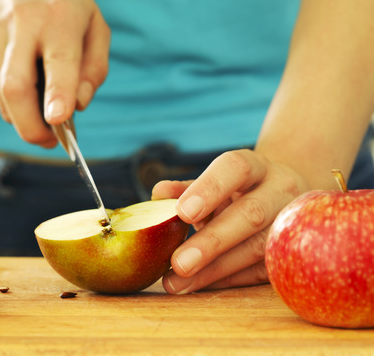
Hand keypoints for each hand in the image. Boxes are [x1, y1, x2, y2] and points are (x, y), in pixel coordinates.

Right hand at [0, 0, 109, 146]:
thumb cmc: (59, 11)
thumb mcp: (92, 26)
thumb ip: (95, 68)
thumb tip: (78, 105)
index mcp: (59, 15)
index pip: (58, 59)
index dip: (58, 91)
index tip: (58, 119)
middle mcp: (22, 24)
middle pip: (16, 86)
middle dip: (31, 125)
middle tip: (48, 141)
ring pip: (4, 98)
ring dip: (24, 118)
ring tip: (41, 112)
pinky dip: (12, 103)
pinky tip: (22, 86)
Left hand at [151, 149, 307, 293]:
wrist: (285, 198)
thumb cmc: (237, 191)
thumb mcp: (213, 183)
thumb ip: (185, 188)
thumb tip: (158, 195)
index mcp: (255, 166)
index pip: (236, 168)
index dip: (209, 189)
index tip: (182, 212)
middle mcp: (280, 190)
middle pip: (251, 214)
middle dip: (212, 242)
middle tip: (178, 263)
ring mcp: (292, 223)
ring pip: (257, 248)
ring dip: (214, 270)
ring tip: (177, 283)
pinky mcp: (292, 253)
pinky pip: (261, 271)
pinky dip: (227, 279)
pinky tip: (199, 285)